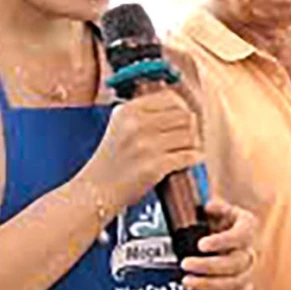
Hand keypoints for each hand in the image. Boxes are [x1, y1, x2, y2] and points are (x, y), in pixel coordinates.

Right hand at [81, 88, 203, 212]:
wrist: (97, 190)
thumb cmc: (114, 158)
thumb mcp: (121, 125)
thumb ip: (145, 111)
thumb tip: (182, 104)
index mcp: (128, 110)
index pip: (171, 98)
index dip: (182, 109)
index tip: (183, 120)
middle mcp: (135, 124)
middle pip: (185, 116)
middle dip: (191, 128)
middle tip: (187, 139)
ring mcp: (145, 146)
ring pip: (190, 136)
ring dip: (194, 145)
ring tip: (186, 150)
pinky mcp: (153, 166)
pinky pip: (188, 156)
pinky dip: (193, 159)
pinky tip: (188, 161)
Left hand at [182, 200, 256, 289]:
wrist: (217, 248)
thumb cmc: (211, 225)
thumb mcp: (210, 213)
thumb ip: (209, 209)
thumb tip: (208, 207)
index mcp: (246, 225)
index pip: (243, 233)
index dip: (223, 240)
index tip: (201, 244)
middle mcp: (250, 248)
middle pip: (237, 261)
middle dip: (208, 265)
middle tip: (185, 264)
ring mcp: (248, 269)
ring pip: (236, 280)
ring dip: (210, 283)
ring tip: (187, 282)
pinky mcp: (243, 286)